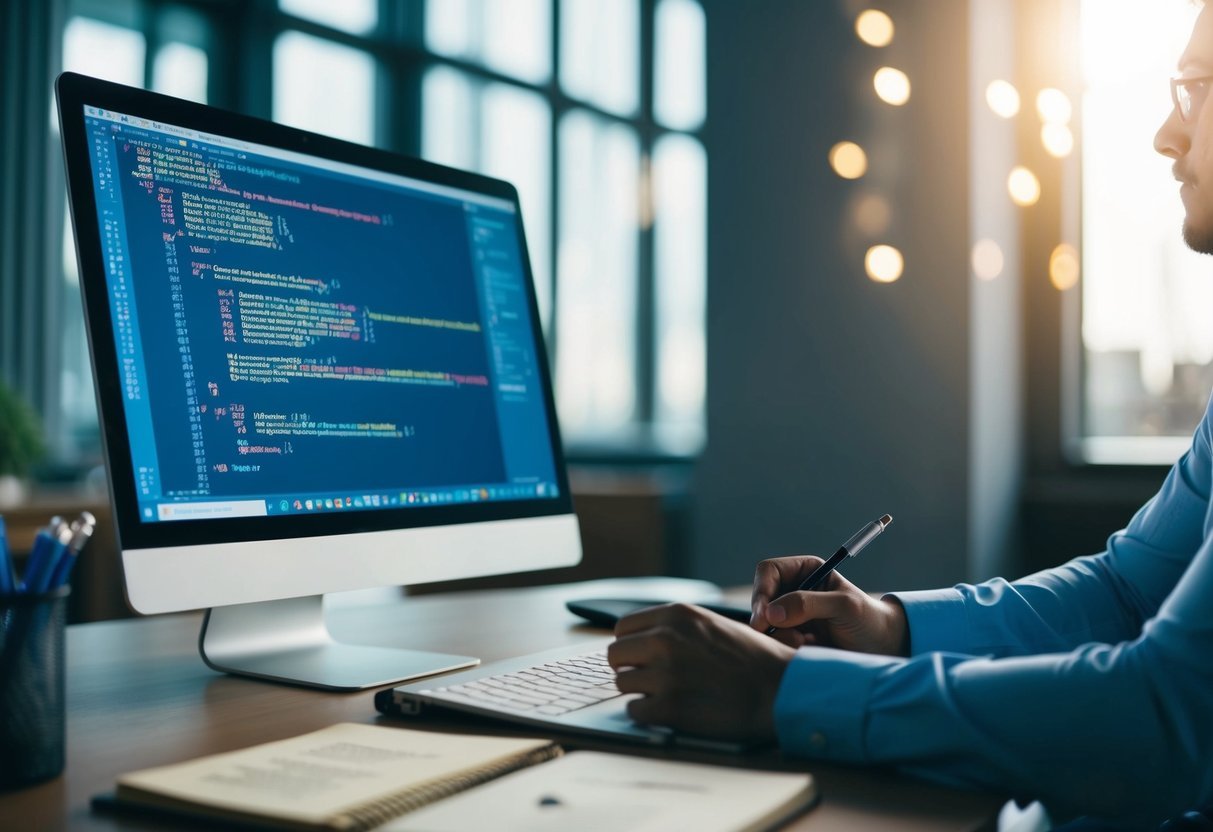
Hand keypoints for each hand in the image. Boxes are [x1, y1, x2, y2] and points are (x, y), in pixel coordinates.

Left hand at [607, 603, 794, 742]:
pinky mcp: (668, 708)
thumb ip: (676, 627)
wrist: (781, 690)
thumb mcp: (712, 624)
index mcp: (675, 615)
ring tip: (670, 695)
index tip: (641, 658)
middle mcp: (664, 640)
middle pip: (616, 655)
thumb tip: (642, 638)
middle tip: (652, 680)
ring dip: (641, 692)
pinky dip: (649, 715)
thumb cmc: (754, 659)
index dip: (631, 645)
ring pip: (622, 684)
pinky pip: (634, 711)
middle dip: (630, 668)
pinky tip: (672, 712)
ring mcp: (664, 674)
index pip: (623, 629)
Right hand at [750, 555, 909, 656]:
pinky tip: (807, 649)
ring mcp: (790, 615)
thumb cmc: (868, 620)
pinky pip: (774, 641)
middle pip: (760, 599)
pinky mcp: (791, 637)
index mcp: (805, 571)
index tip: (765, 616)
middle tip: (780, 635)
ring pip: (764, 624)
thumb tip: (771, 613)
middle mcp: (793, 590)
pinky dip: (785, 647)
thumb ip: (809, 604)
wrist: (882, 650)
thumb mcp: (844, 606)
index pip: (768, 572)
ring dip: (779, 636)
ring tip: (805, 643)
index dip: (762, 591)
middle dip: (768, 619)